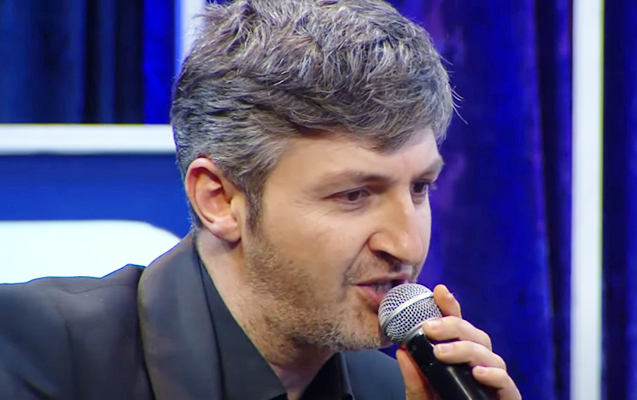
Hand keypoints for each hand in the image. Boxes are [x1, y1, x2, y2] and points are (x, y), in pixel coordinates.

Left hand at [396, 284, 520, 399]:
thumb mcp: (422, 398)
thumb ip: (414, 379)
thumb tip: (403, 352)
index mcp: (458, 360)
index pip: (457, 328)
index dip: (450, 307)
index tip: (438, 290)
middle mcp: (479, 366)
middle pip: (474, 335)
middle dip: (452, 326)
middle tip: (428, 328)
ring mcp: (494, 382)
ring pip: (489, 354)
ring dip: (464, 349)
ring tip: (440, 353)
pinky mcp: (507, 398)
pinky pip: (506, 383)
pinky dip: (492, 375)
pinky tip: (476, 373)